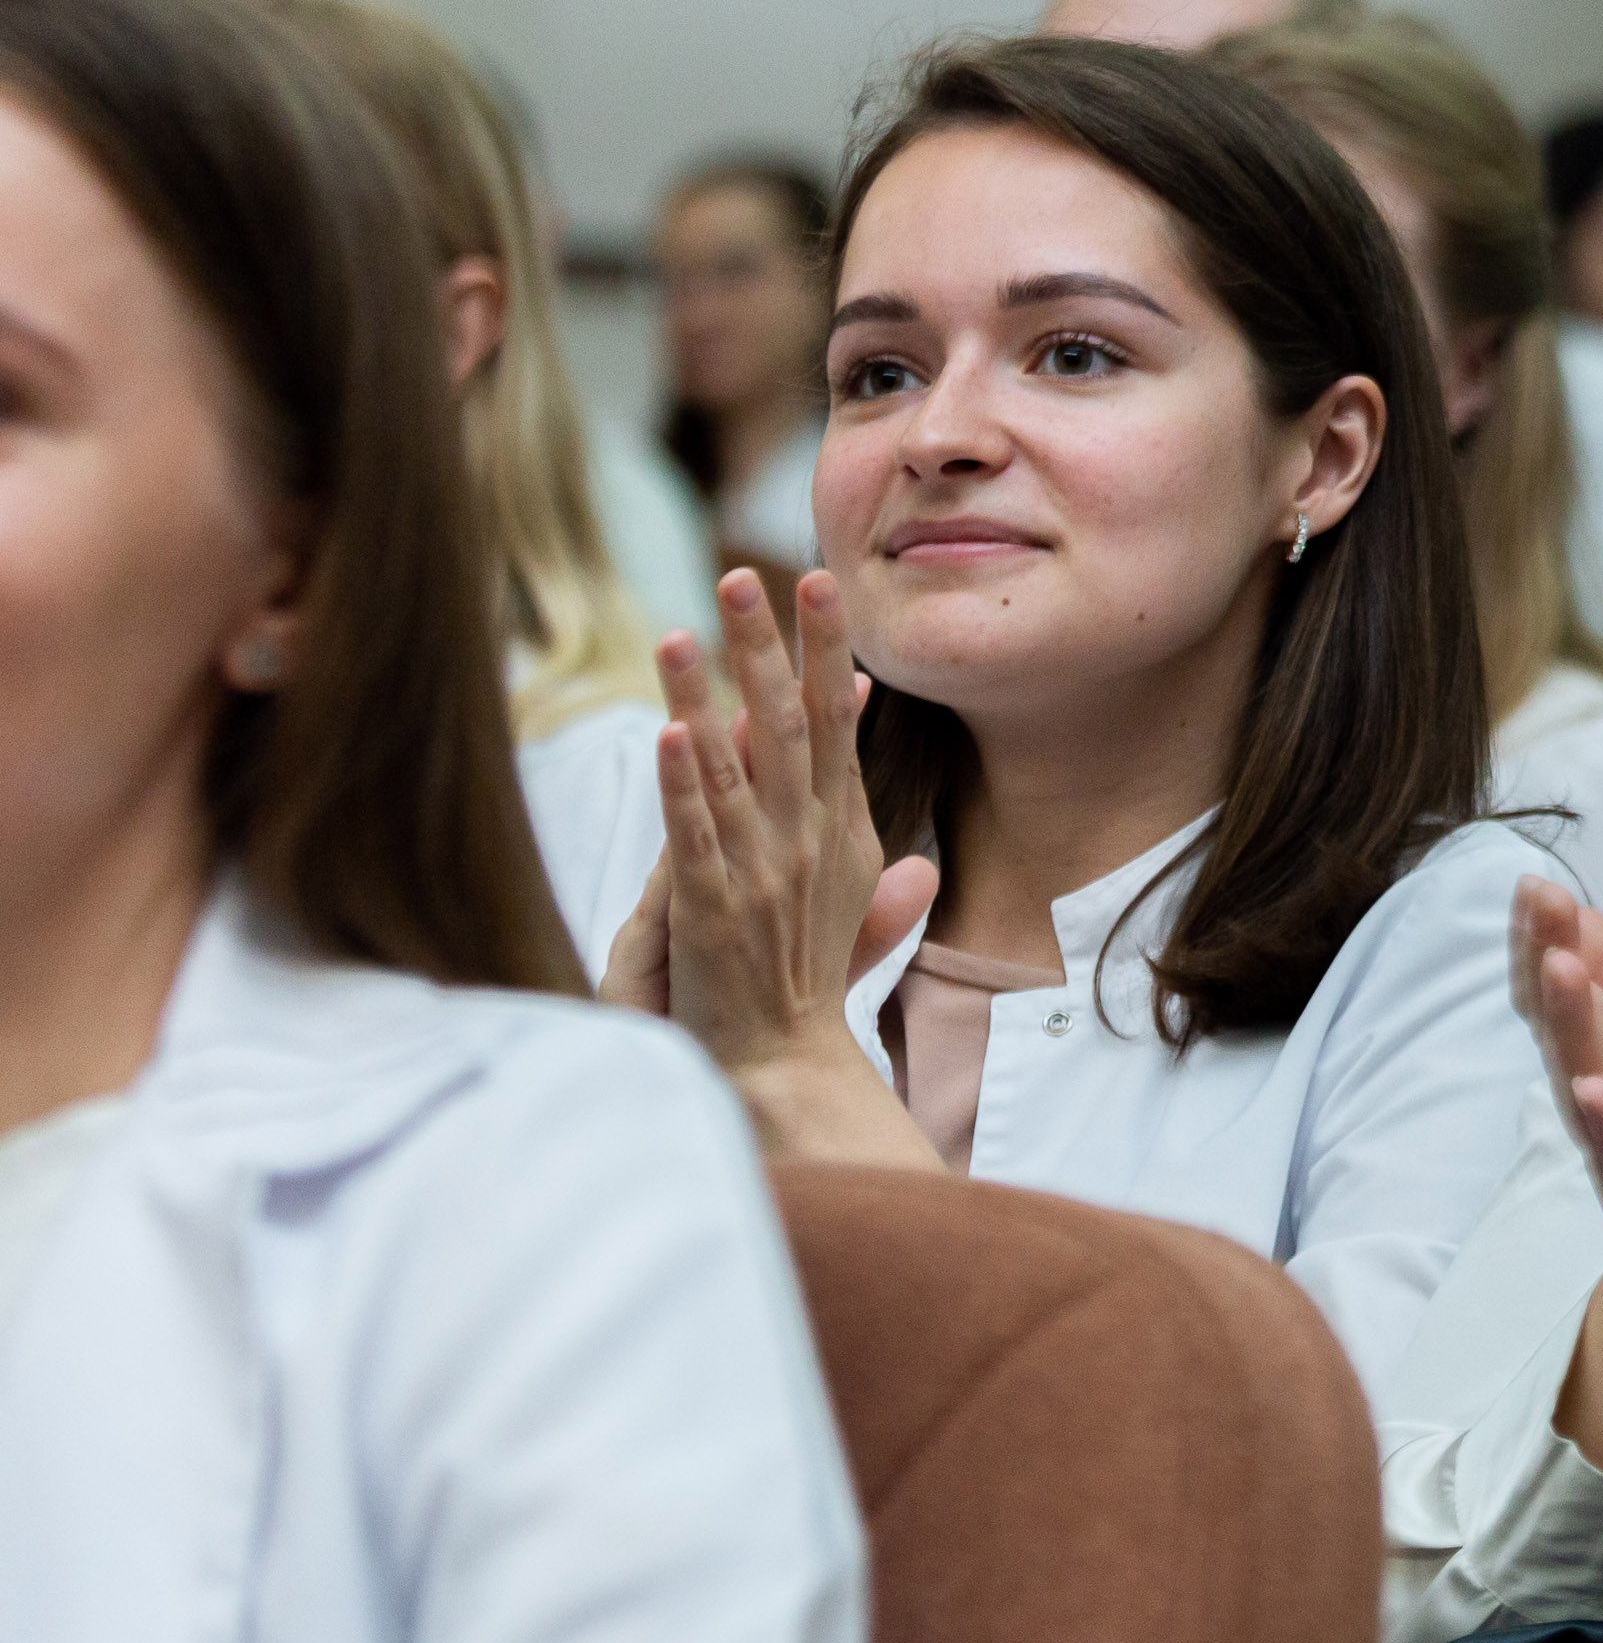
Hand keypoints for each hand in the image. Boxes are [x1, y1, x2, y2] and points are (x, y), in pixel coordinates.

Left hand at [641, 571, 937, 1138]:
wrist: (786, 1065)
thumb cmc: (807, 976)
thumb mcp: (851, 891)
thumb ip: (860, 813)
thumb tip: (891, 762)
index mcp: (840, 831)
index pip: (836, 722)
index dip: (824, 650)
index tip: (816, 581)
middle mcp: (806, 842)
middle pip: (789, 727)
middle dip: (766, 648)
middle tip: (742, 577)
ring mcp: (758, 874)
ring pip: (733, 770)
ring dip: (707, 698)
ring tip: (680, 634)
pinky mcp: (709, 911)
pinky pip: (694, 836)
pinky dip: (684, 785)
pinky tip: (672, 733)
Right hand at [1522, 876, 1602, 1481]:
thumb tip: (1577, 914)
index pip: (1577, 1002)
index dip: (1553, 943)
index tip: (1532, 882)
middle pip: (1577, 1033)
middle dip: (1552, 966)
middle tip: (1531, 899)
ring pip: (1598, 1090)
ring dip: (1573, 1029)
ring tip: (1552, 969)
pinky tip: (1594, 1097)